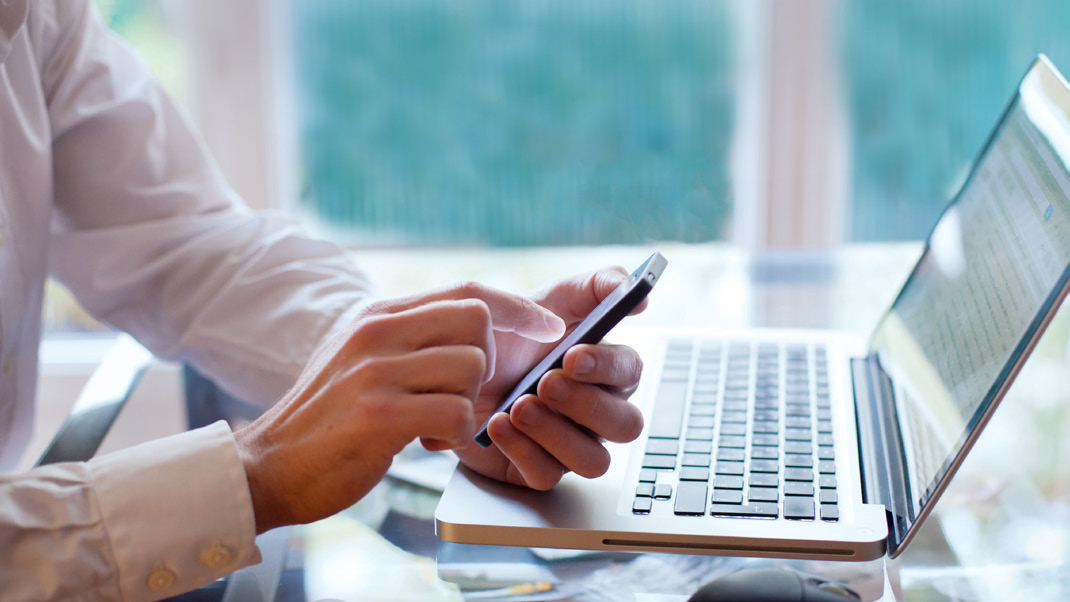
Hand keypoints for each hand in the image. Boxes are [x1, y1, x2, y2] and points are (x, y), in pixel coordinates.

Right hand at [234, 283, 564, 533]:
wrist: (266, 468)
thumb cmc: (326, 422)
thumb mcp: (360, 362)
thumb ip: (408, 341)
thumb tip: (474, 332)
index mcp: (377, 316)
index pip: (467, 291)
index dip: (518, 307)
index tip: (550, 326)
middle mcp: (376, 332)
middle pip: (478, 321)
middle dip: (488, 365)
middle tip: (459, 397)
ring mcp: (376, 370)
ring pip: (472, 368)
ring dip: (468, 406)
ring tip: (434, 426)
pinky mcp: (379, 414)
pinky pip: (457, 414)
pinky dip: (456, 436)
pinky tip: (427, 444)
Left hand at [455, 267, 646, 489]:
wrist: (450, 364)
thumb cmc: (507, 334)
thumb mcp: (549, 297)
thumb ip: (598, 286)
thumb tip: (642, 297)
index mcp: (604, 370)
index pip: (631, 373)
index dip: (608, 367)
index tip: (573, 355)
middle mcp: (594, 413)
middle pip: (625, 426)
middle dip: (587, 405)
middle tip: (545, 383)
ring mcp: (567, 445)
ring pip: (593, 460)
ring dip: (558, 433)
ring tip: (519, 406)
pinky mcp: (535, 469)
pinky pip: (547, 476)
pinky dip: (523, 450)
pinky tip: (498, 424)